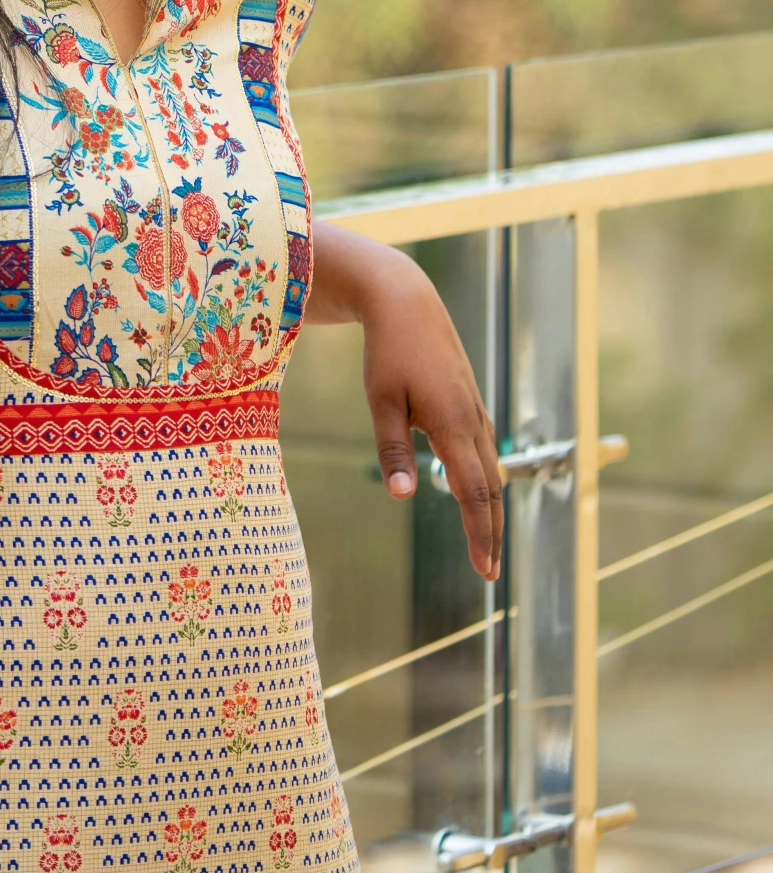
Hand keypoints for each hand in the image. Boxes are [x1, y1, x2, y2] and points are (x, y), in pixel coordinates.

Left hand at [356, 250, 502, 579]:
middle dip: (491, 532)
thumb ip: (392, 450)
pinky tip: (475, 493)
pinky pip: (483, 450)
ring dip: (489, 508)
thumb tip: (401, 497)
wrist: (406, 300)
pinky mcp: (469, 401)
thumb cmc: (388, 350)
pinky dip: (484, 480)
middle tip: (489, 572)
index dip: (481, 536)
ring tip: (486, 543)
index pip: (473, 494)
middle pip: (490, 489)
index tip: (484, 571)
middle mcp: (472, 420)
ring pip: (490, 470)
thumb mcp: (381, 401)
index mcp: (453, 423)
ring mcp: (475, 410)